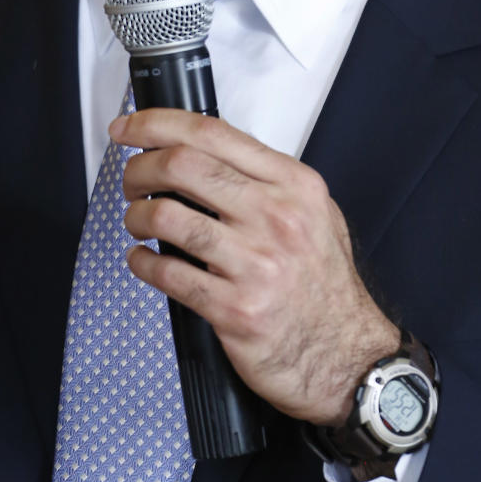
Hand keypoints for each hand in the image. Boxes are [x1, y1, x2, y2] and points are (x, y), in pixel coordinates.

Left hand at [111, 108, 398, 426]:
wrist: (351, 358)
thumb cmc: (326, 286)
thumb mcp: (315, 212)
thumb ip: (266, 179)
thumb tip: (202, 151)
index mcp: (293, 185)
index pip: (211, 132)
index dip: (157, 123)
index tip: (129, 127)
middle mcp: (276, 217)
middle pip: (181, 165)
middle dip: (139, 168)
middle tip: (131, 180)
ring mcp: (256, 264)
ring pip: (166, 216)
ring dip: (136, 215)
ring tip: (137, 222)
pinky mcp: (235, 310)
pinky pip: (167, 273)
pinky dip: (142, 262)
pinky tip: (142, 260)